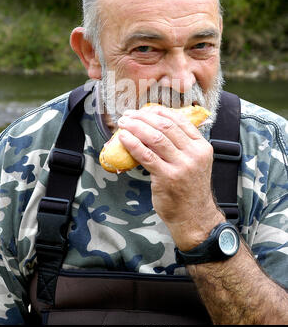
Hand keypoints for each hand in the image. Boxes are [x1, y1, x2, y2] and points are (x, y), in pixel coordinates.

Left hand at [118, 105, 224, 249]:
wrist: (194, 218)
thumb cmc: (190, 189)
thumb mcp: (195, 163)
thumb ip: (182, 145)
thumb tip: (156, 125)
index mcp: (202, 147)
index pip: (180, 120)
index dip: (159, 111)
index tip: (145, 109)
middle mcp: (194, 154)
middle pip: (165, 126)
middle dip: (144, 117)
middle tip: (129, 114)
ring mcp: (181, 166)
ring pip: (155, 138)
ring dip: (136, 127)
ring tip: (124, 123)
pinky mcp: (167, 178)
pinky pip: (146, 155)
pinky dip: (133, 143)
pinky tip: (124, 138)